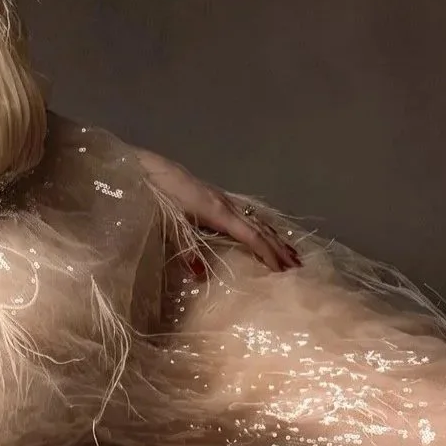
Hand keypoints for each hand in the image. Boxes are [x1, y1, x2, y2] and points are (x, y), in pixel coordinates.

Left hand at [140, 153, 301, 270]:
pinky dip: (262, 226)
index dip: (268, 253)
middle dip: (279, 247)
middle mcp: (227, 205)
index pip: (251, 236)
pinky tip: (266, 232)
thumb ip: (186, 251)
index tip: (283, 269)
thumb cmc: (158, 197)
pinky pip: (247, 214)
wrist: (147, 169)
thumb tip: (200, 276)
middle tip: (297, 266)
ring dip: (275, 237)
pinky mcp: (216, 197)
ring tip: (292, 252)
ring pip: (256, 220)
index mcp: (218, 213)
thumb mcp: (170, 227)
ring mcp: (223, 199)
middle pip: (260, 228)